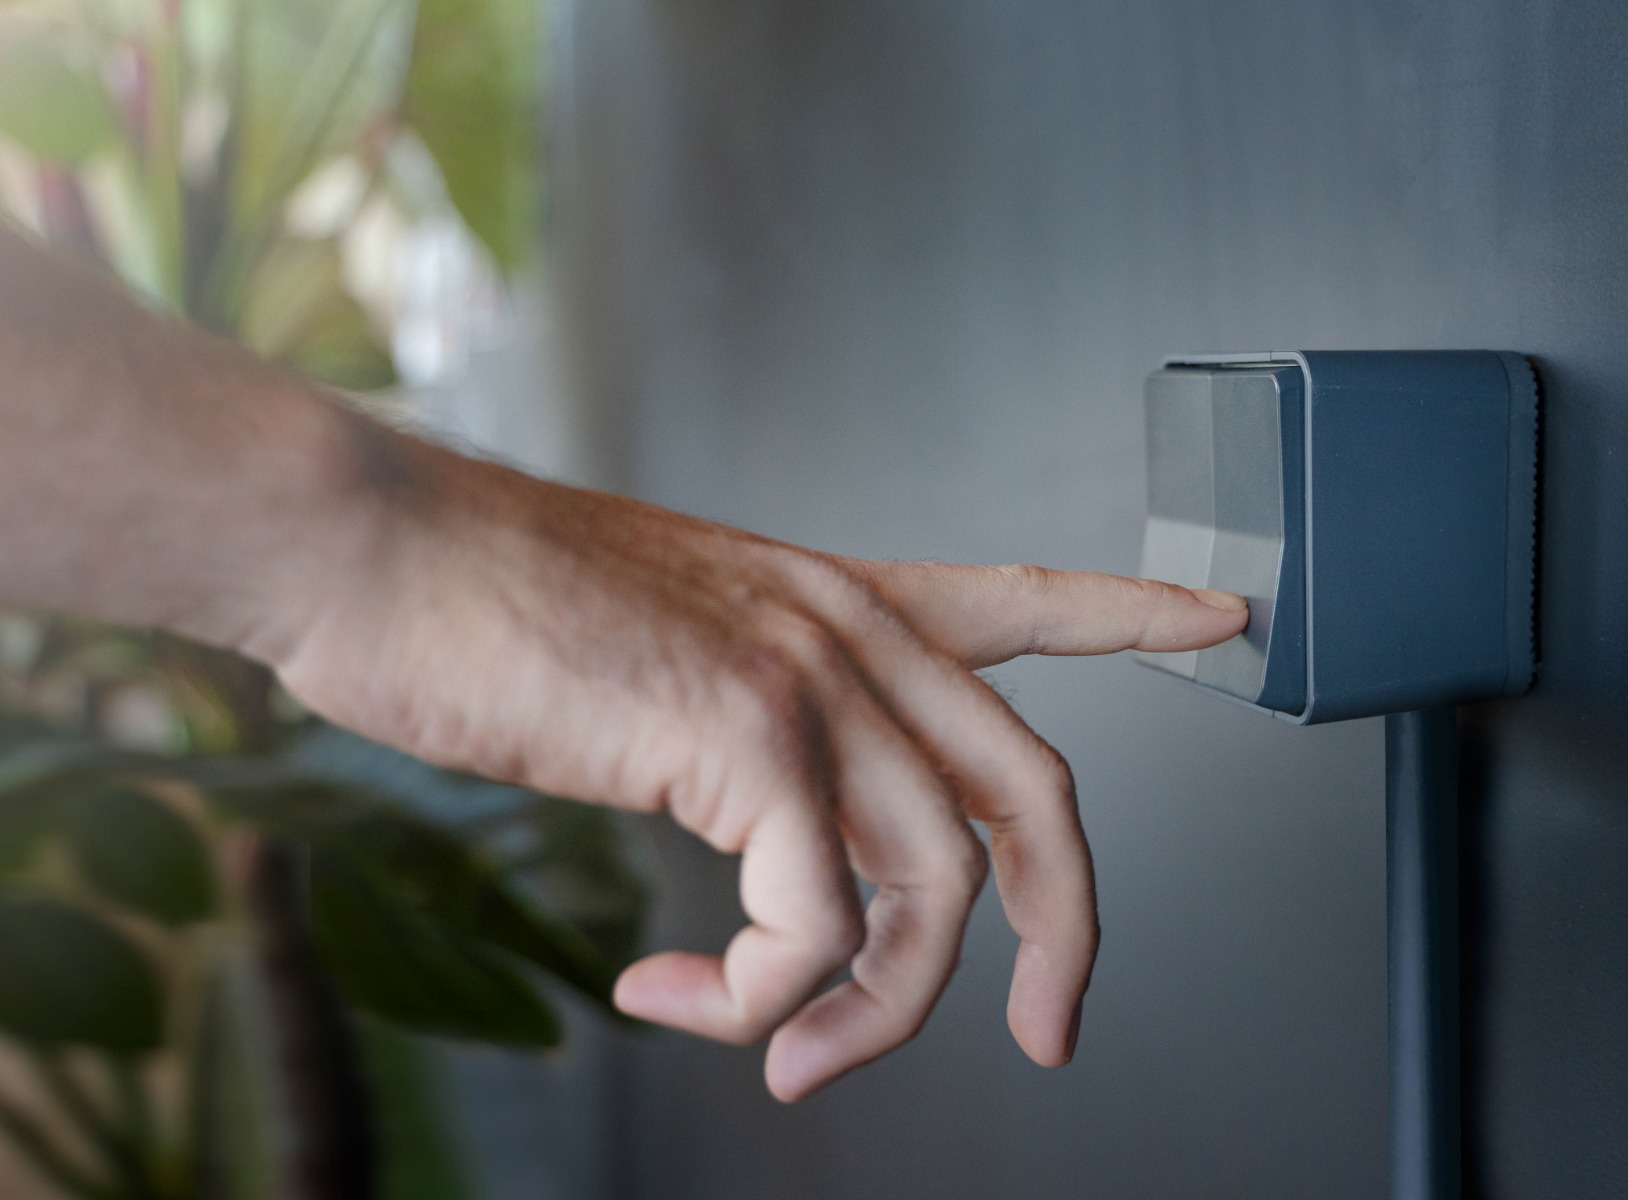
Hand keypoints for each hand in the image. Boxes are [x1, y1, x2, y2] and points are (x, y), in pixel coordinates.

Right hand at [257, 431, 1247, 1099]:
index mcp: (839, 597)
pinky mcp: (741, 736)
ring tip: (784, 1058)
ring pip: (933, 894)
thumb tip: (780, 857)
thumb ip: (751, 726)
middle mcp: (847, 628)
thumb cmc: (488, 599)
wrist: (369, 547)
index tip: (1228, 614)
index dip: (1137, 611)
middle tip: (1048, 1034)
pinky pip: (814, 925)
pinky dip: (763, 996)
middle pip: (1037, 796)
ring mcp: (806, 677)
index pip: (1030, 598)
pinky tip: (683, 994)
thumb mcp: (665, 642)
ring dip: (870, 1016)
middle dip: (1068, 933)